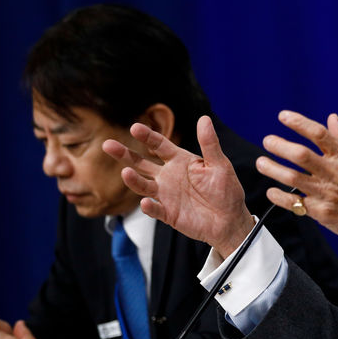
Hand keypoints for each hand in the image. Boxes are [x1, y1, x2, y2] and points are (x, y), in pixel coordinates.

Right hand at [103, 115, 254, 255]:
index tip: (134, 127)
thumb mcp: (219, 165)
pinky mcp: (168, 213)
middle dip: (125, 154)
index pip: (159, 145)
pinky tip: (146, 203)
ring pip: (143, 185)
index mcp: (180, 160)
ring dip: (133, 180)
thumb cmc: (226, 190)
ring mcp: (166, 195)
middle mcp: (168, 176)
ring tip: (126, 173)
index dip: (147, 136)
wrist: (230, 220)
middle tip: (107, 145)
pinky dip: (149, 207)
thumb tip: (204, 118)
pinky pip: (155, 210)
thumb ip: (209, 143)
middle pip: (141, 163)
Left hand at [256, 111, 337, 257]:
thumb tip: (331, 118)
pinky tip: (271, 191)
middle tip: (267, 141)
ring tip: (261, 162)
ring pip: (292, 177)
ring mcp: (327, 193)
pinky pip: (294, 203)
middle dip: (279, 146)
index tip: (283, 116)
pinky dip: (279, 196)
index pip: (318, 134)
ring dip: (273, 168)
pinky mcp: (322, 212)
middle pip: (300, 155)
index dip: (298, 123)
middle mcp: (335, 172)